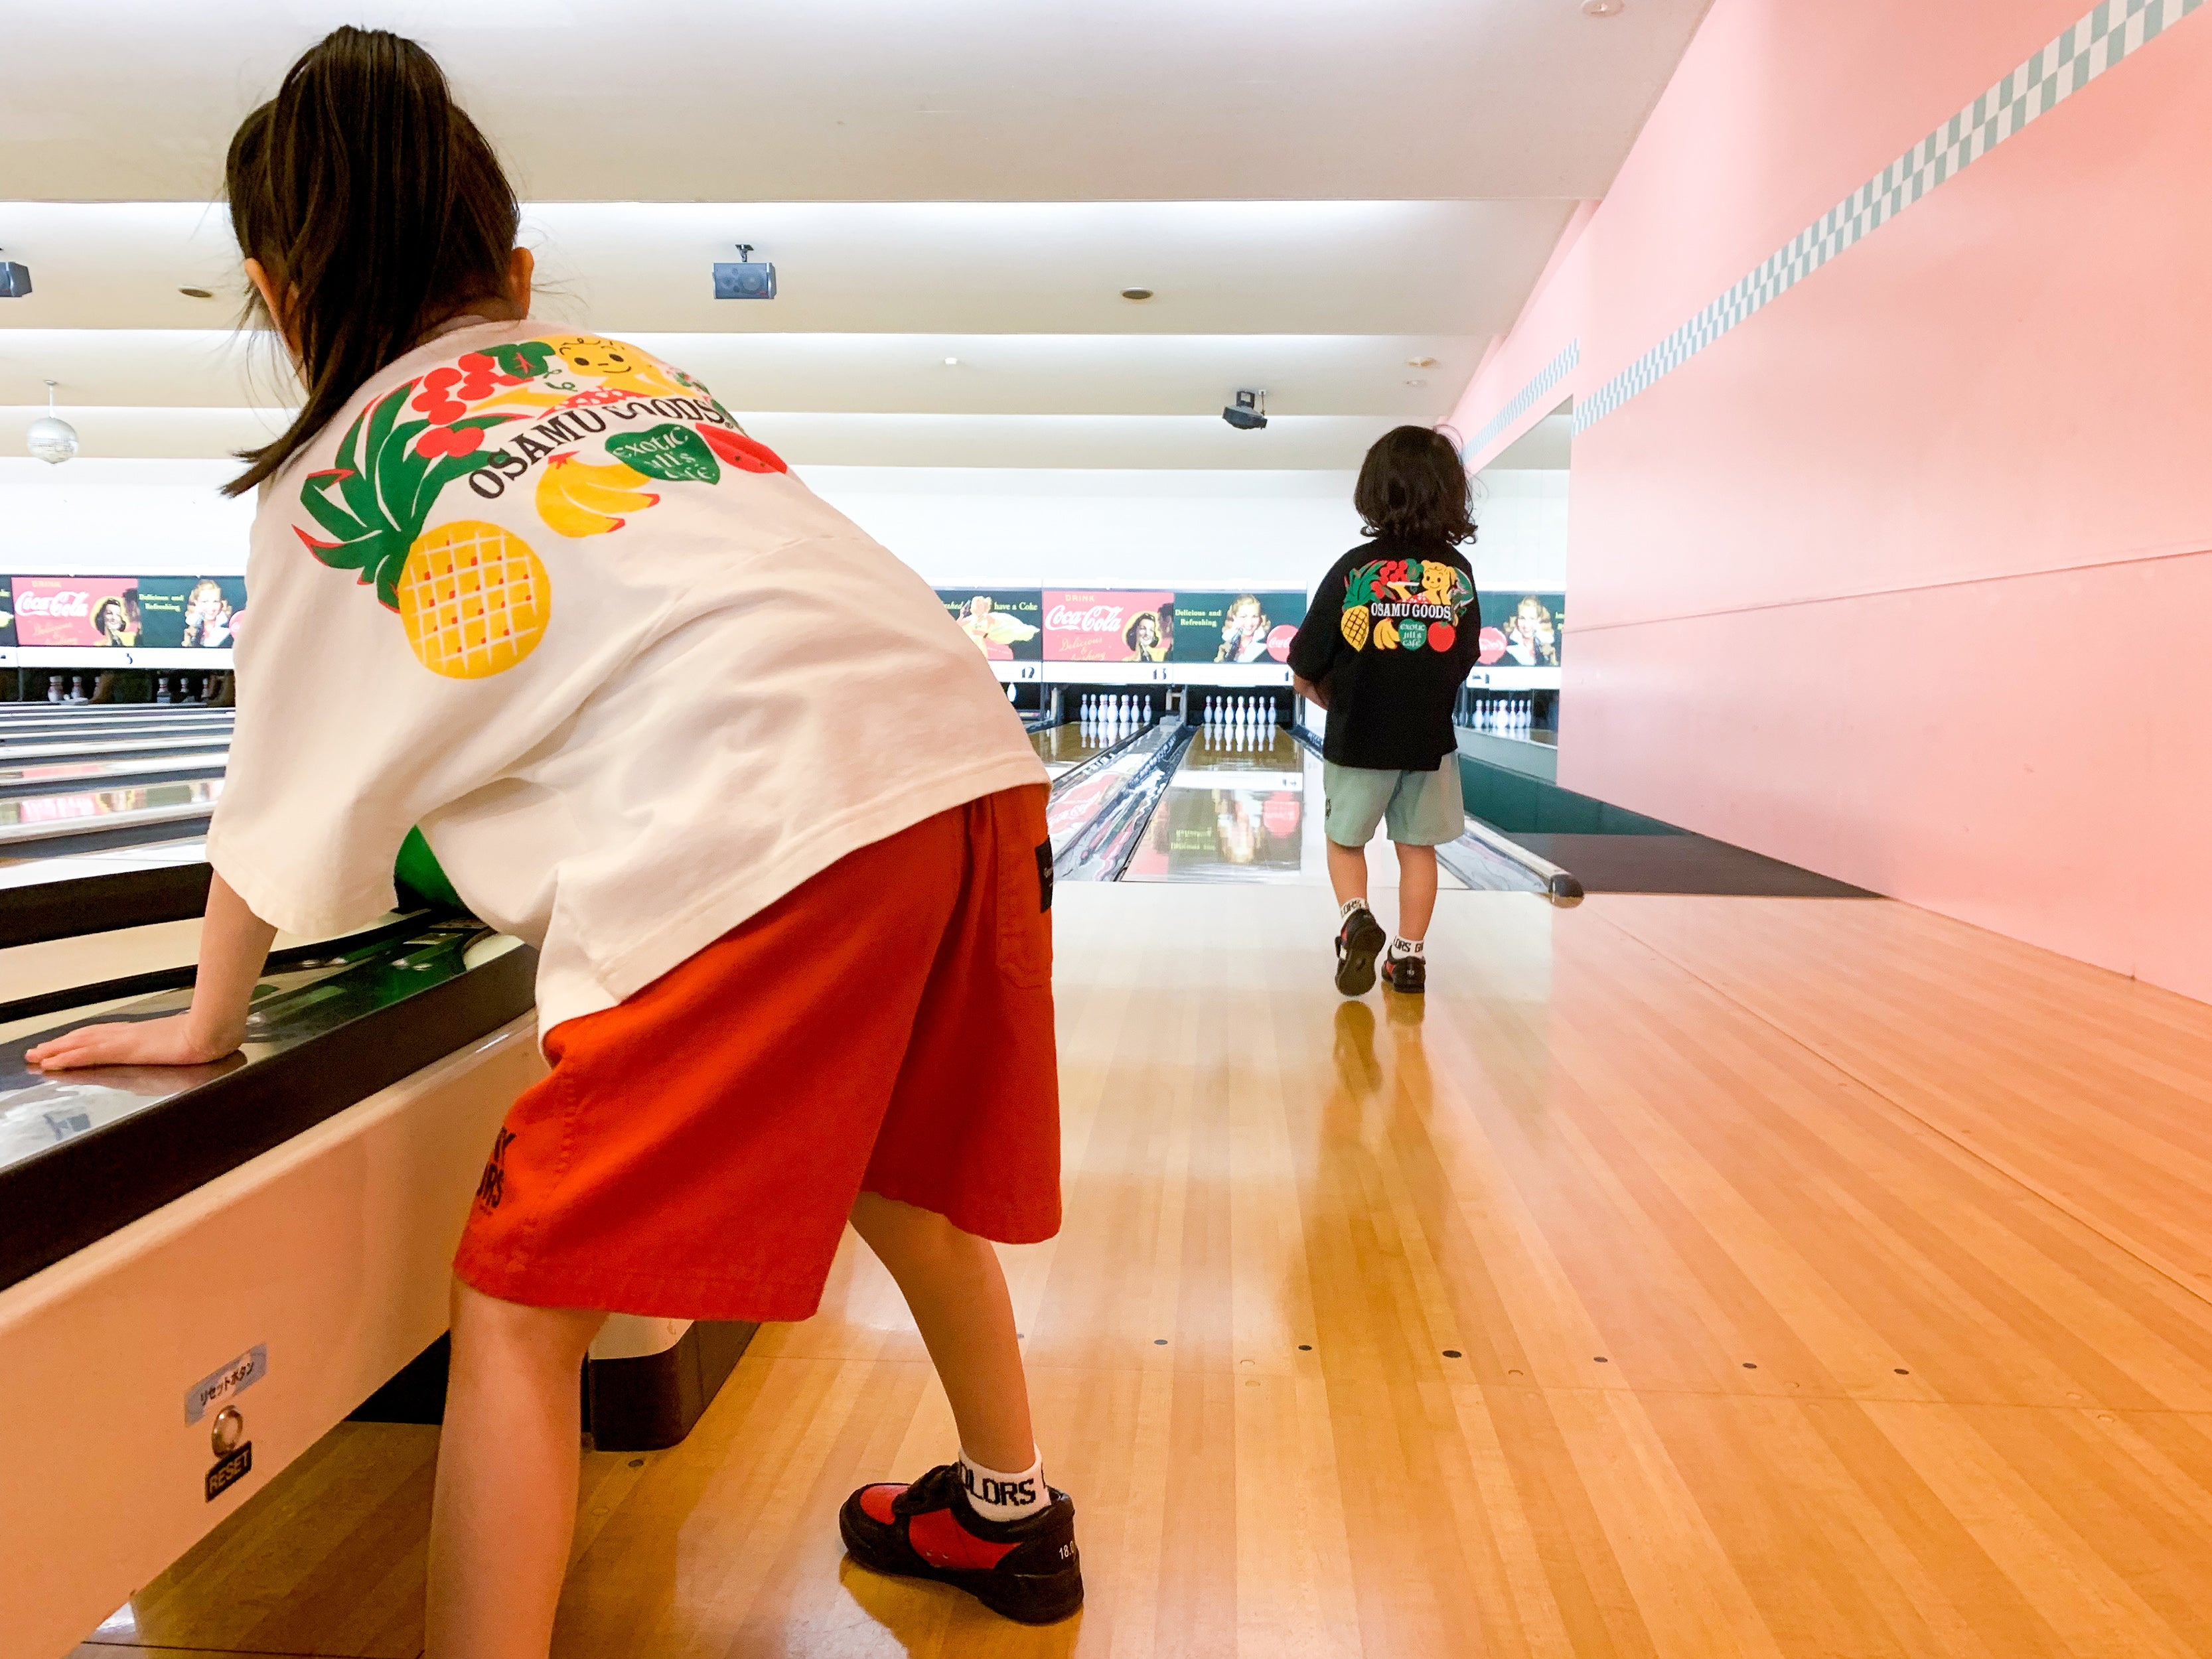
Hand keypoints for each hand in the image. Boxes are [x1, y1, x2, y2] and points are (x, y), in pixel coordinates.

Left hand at [28, 1011, 242, 1071]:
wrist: (213, 1031)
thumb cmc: (208, 1034)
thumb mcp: (190, 1039)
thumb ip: (180, 1040)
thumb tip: (185, 1043)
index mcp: (142, 1033)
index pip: (104, 1034)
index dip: (81, 1039)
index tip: (65, 1043)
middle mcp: (129, 1033)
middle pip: (86, 1036)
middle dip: (61, 1044)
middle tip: (38, 1050)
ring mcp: (125, 1040)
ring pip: (81, 1043)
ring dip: (56, 1050)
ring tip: (37, 1056)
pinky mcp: (125, 1050)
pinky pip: (88, 1054)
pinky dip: (67, 1057)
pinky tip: (53, 1063)